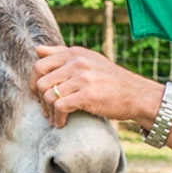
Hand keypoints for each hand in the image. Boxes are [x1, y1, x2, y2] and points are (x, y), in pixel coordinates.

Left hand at [33, 44, 160, 127]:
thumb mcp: (89, 60)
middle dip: (39, 98)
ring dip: (48, 111)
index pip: (39, 63)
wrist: (137, 95)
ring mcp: (83, 78)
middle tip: (45, 109)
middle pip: (41, 81)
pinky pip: (60, 107)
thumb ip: (62, 54)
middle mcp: (78, 62)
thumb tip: (37, 50)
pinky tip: (62, 123)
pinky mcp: (88, 95)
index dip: (34, 82)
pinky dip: (57, 118)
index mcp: (75, 53)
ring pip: (48, 95)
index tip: (39, 94)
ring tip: (54, 118)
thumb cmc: (111, 81)